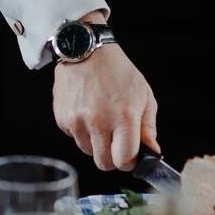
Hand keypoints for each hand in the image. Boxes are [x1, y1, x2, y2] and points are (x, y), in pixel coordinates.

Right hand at [53, 43, 159, 171]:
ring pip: (87, 151)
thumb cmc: (117, 71)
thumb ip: (148, 127)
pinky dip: (81, 131)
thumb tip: (152, 151)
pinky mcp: (62, 118)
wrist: (86, 51)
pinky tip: (87, 112)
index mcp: (123, 116)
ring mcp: (77, 121)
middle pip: (103, 163)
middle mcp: (98, 121)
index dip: (129, 161)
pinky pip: (74, 138)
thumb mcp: (143, 95)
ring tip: (100, 120)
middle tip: (115, 142)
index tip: (130, 155)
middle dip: (111, 157)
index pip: (124, 160)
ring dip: (95, 143)